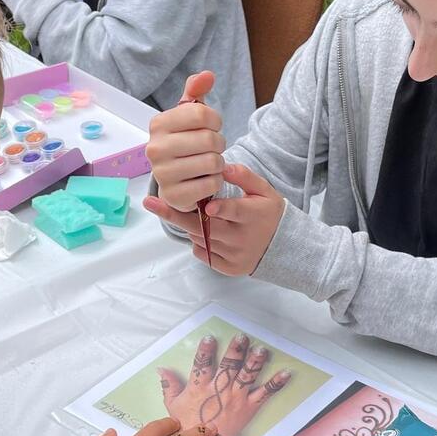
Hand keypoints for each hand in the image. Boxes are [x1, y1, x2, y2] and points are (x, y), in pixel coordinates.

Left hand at [144, 163, 284, 275]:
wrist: (283, 246)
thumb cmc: (269, 214)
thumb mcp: (264, 191)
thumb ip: (245, 177)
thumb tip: (223, 167)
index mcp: (253, 216)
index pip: (234, 211)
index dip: (220, 208)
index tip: (207, 205)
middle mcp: (243, 238)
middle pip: (207, 227)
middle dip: (178, 215)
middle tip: (153, 203)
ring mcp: (235, 255)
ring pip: (201, 238)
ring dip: (192, 225)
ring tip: (199, 214)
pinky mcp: (228, 268)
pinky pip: (203, 253)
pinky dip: (198, 242)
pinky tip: (208, 232)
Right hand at [146, 71, 226, 211]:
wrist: (176, 180)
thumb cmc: (185, 142)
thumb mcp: (188, 115)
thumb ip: (196, 91)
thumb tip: (207, 75)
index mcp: (158, 124)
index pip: (202, 114)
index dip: (215, 120)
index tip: (211, 127)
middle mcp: (155, 148)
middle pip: (209, 139)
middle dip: (218, 144)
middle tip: (211, 149)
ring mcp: (162, 174)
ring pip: (213, 162)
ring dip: (218, 163)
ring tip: (208, 163)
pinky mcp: (174, 196)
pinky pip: (211, 184)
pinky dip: (215, 181)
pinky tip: (205, 179)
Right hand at [155, 333, 291, 435]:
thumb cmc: (188, 426)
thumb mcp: (173, 406)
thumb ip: (169, 386)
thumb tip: (162, 368)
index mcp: (200, 387)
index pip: (202, 365)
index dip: (205, 352)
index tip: (210, 339)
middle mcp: (220, 390)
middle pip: (228, 367)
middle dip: (235, 351)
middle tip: (242, 337)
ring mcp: (236, 398)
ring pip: (246, 376)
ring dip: (255, 362)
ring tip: (262, 350)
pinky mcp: (249, 407)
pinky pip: (264, 394)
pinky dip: (276, 384)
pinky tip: (285, 373)